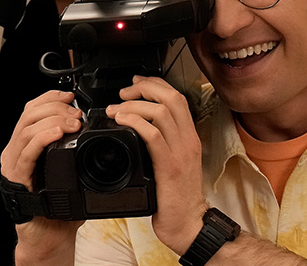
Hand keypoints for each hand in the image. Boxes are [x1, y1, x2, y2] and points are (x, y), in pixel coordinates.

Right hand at [0, 90, 84, 263]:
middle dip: (54, 107)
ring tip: (73, 123)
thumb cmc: (59, 208)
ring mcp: (13, 164)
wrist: (49, 236)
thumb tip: (88, 127)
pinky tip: (57, 134)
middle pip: (29, 114)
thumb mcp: (68, 170)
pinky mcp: (16, 178)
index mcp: (25, 146)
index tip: (70, 96)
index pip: (31, 110)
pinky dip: (42, 138)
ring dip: (52, 120)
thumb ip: (72, 148)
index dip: (50, 97)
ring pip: (27, 129)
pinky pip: (26, 152)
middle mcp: (15, 151)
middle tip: (76, 114)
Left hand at [105, 76, 208, 255]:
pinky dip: (135, 123)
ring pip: (161, 112)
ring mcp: (180, 153)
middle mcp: (188, 140)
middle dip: (144, 88)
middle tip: (124, 93)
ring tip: (117, 109)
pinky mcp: (170, 167)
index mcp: (188, 137)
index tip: (136, 83)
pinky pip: (153, 136)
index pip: (176, 97)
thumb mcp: (173, 162)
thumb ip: (162, 142)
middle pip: (171, 97)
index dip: (155, 84)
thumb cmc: (177, 197)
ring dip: (134, 105)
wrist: (188, 224)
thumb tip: (139, 125)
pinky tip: (122, 122)